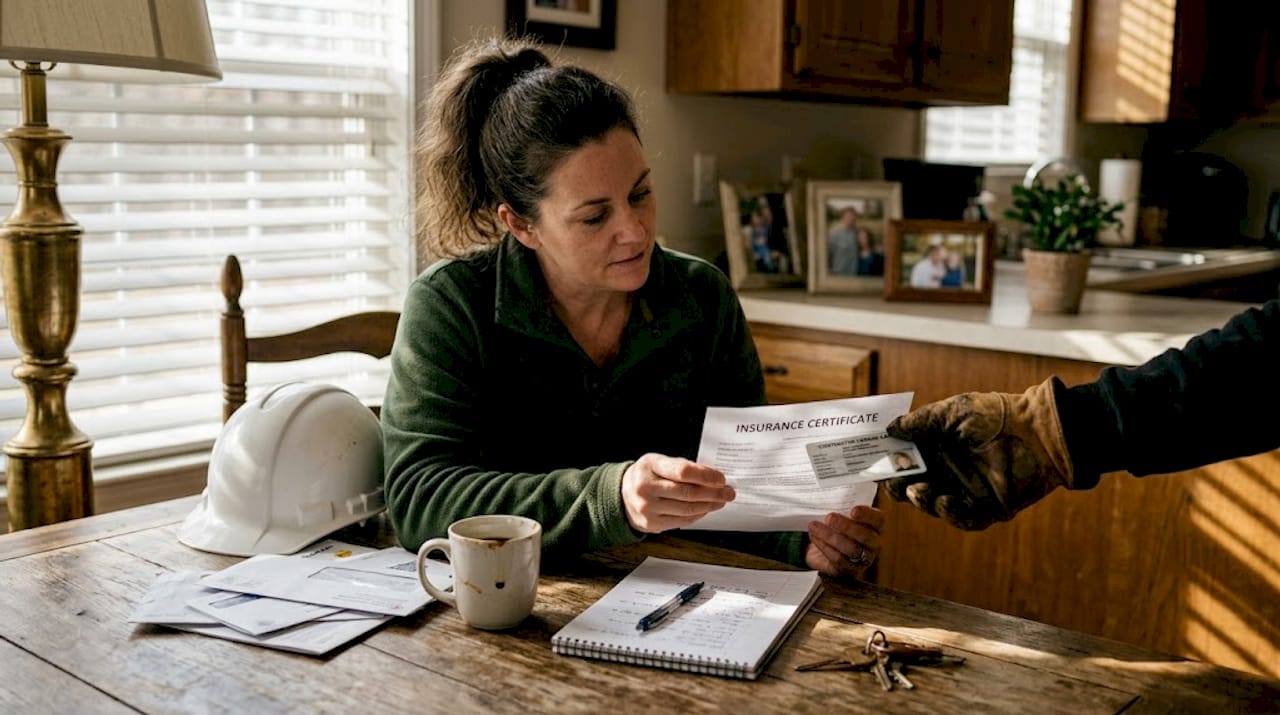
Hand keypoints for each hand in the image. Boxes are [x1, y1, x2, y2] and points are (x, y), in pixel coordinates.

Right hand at [621, 454, 735, 532]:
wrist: (621, 495)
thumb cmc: (647, 475)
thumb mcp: (658, 462)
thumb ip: (682, 467)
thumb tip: (713, 477)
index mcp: (650, 465)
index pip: (683, 471)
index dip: (706, 476)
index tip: (721, 479)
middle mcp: (646, 487)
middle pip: (688, 493)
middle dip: (714, 493)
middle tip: (729, 492)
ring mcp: (648, 508)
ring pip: (688, 509)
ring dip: (709, 505)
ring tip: (721, 501)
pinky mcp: (652, 524)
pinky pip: (682, 521)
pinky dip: (698, 515)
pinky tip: (706, 509)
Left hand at [805, 505, 882, 577]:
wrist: (820, 548)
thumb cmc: (834, 527)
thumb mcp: (840, 513)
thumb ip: (841, 505)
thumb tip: (829, 491)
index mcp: (875, 526)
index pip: (879, 520)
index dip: (868, 515)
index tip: (853, 510)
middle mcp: (873, 544)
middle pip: (866, 536)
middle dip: (846, 526)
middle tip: (829, 517)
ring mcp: (863, 559)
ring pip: (851, 549)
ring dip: (830, 536)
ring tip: (815, 526)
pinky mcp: (849, 570)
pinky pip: (839, 560)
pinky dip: (824, 547)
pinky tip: (815, 537)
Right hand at [883, 377, 1073, 530]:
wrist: (1037, 430)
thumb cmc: (994, 414)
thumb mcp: (952, 412)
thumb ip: (920, 421)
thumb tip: (889, 429)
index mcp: (938, 449)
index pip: (905, 463)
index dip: (888, 465)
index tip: (872, 464)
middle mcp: (950, 472)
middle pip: (914, 487)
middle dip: (899, 487)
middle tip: (891, 482)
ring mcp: (968, 492)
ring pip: (934, 506)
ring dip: (922, 501)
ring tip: (918, 490)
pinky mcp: (989, 508)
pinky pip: (965, 519)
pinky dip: (951, 513)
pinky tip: (944, 500)